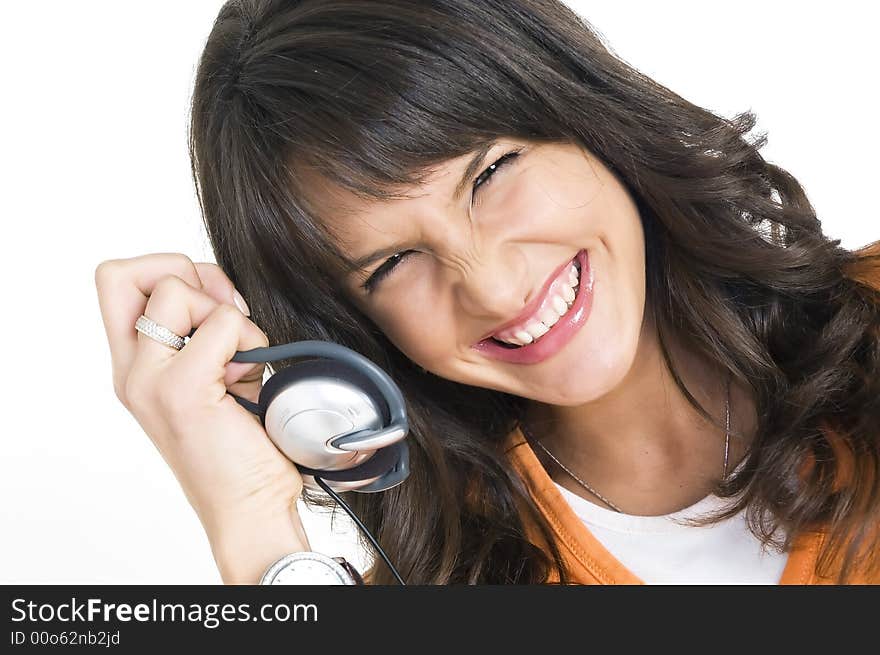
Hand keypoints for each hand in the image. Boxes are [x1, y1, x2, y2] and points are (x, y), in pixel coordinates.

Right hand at [94, 253, 308, 582]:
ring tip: (241, 362)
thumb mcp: (218, 375)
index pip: (117, 281)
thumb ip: (205, 331)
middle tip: (228, 318)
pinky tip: (250, 379)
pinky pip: (223, 322)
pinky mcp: (182, 390)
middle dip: (192, 276)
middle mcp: (132, 372)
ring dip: (228, 314)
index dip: (166, 269)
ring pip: (178, 290)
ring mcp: (151, 381)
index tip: (211, 301)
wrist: (250, 507)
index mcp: (135, 367)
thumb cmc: (241, 446)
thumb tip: (216, 287)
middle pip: (132, 273)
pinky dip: (249, 340)